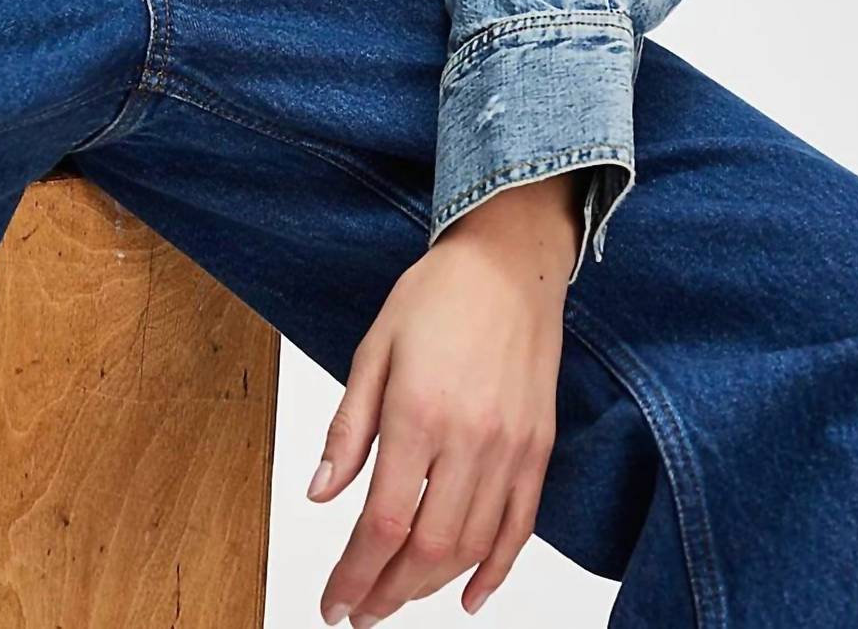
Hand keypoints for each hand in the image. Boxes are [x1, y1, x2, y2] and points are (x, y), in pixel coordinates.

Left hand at [310, 173, 583, 621]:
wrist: (510, 263)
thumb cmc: (437, 295)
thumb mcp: (373, 350)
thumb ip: (348, 429)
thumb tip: (320, 494)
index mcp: (418, 412)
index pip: (381, 522)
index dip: (354, 575)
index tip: (334, 602)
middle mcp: (470, 439)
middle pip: (428, 548)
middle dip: (387, 593)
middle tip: (359, 610)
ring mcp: (511, 449)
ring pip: (472, 547)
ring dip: (431, 587)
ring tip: (396, 596)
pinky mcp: (538, 450)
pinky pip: (520, 528)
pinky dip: (496, 571)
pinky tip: (468, 595)